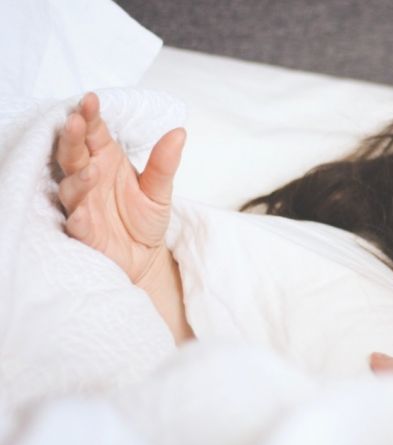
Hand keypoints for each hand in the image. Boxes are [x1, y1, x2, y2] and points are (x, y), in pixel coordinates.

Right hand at [54, 92, 185, 282]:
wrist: (143, 256)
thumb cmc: (145, 219)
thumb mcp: (160, 190)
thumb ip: (164, 163)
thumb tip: (180, 132)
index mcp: (105, 160)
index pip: (94, 133)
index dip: (89, 117)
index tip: (90, 99)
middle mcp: (89, 178)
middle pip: (74, 153)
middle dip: (72, 137)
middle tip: (74, 120)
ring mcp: (82, 204)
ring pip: (72, 187)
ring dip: (79, 177)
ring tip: (91, 169)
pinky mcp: (83, 231)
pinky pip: (76, 223)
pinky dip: (79, 217)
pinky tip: (82, 213)